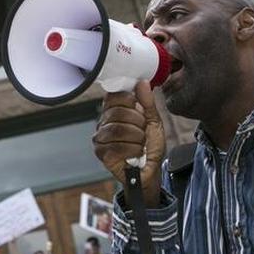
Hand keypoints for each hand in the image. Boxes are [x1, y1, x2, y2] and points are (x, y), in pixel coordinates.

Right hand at [92, 81, 164, 205]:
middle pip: (118, 112)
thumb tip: (142, 83)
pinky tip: (135, 154)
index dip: (131, 102)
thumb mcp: (153, 121)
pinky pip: (117, 146)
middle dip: (138, 124)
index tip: (139, 112)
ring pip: (118, 129)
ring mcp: (100, 138)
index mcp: (114, 111)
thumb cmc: (150, 147)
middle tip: (142, 133)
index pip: (115, 95)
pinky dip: (133, 151)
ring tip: (140, 144)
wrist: (151, 171)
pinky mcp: (101, 152)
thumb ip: (148, 102)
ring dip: (137, 139)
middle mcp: (104, 122)